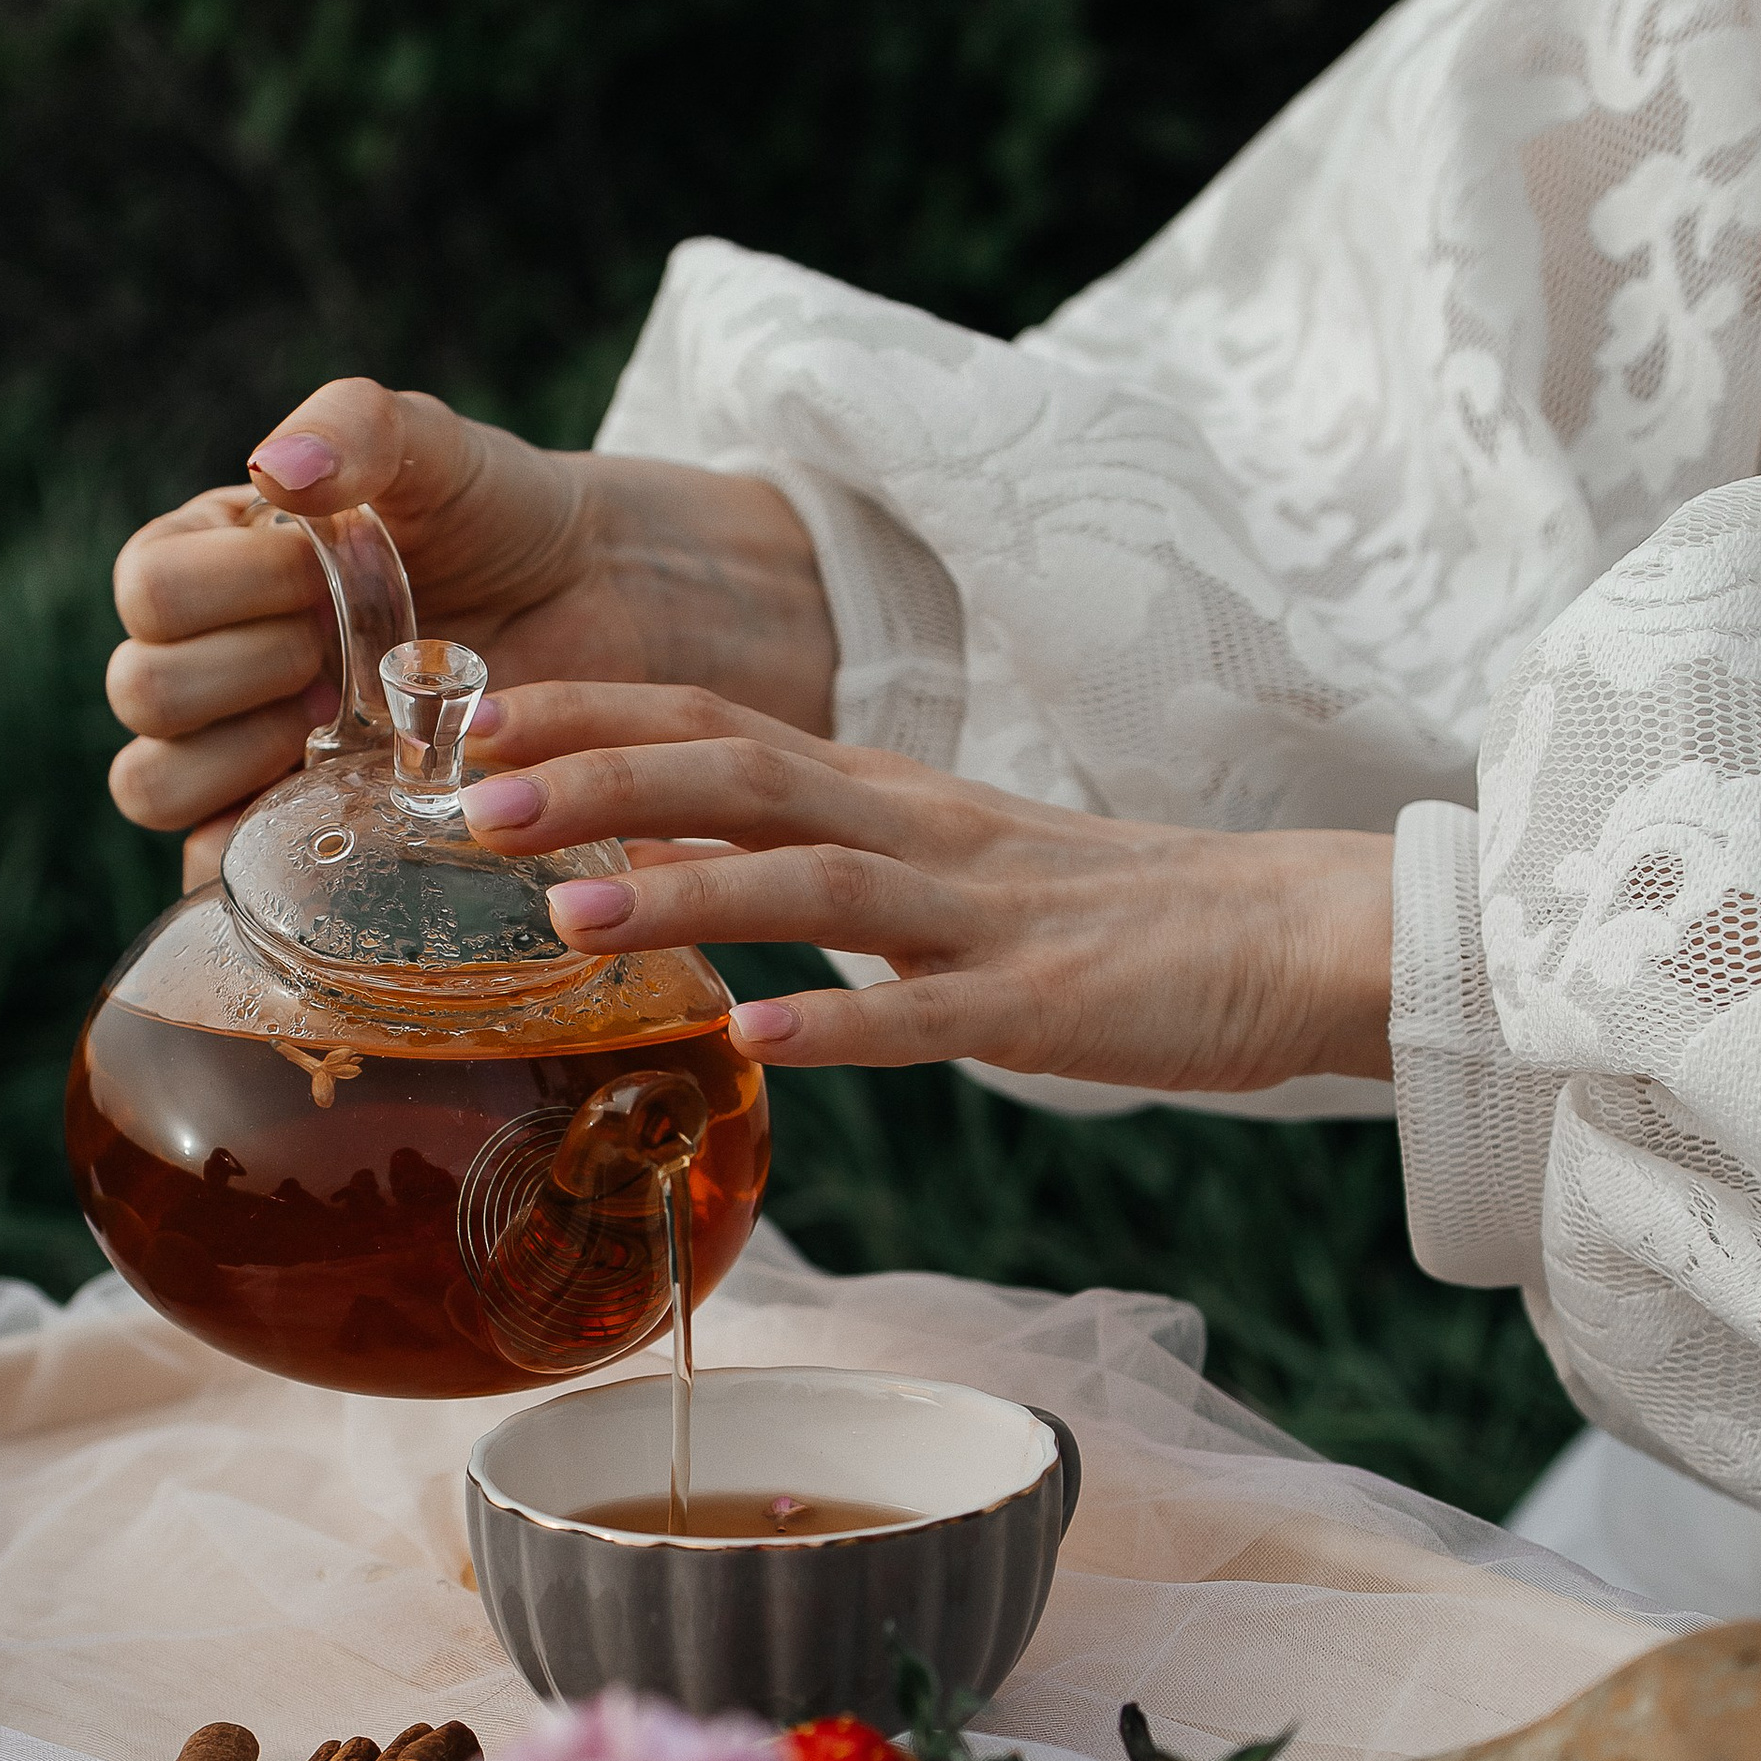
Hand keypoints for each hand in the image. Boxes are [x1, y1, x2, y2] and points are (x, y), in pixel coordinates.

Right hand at [105, 380, 836, 887]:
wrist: (596, 609)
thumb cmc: (501, 517)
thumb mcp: (434, 449)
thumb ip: (357, 428)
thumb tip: (275, 470)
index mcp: (212, 558)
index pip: (150, 590)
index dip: (235, 592)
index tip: (325, 579)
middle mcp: (209, 657)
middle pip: (143, 692)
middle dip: (251, 672)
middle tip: (347, 660)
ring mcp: (246, 754)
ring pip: (154, 786)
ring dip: (246, 759)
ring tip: (347, 728)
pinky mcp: (293, 834)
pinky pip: (220, 873)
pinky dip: (264, 854)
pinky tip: (346, 809)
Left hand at [459, 679, 1395, 1093]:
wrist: (1290, 935)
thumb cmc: (1103, 919)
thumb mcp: (937, 871)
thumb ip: (807, 859)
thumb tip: (658, 859)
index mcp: (891, 796)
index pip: (716, 725)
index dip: (591, 718)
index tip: (470, 721)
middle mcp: (924, 833)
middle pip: (744, 774)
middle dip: (601, 784)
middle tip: (472, 804)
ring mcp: (983, 918)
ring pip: (816, 887)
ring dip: (687, 896)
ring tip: (568, 916)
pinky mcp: (1043, 1007)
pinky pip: (929, 1016)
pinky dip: (839, 1025)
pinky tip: (753, 1042)